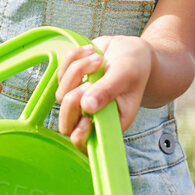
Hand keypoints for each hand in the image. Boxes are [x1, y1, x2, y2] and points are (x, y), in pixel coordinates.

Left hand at [55, 36, 152, 150]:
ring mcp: (80, 101)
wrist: (130, 49)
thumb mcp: (126, 75)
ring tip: (98, 58)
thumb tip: (88, 107)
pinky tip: (91, 52)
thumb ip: (107, 90)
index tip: (86, 118)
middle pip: (67, 124)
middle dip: (72, 102)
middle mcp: (94, 116)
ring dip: (77, 71)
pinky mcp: (71, 84)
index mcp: (112, 122)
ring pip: (62, 95)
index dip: (81, 136)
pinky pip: (60, 75)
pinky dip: (73, 60)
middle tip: (88, 83)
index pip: (89, 144)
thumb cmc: (135, 65)